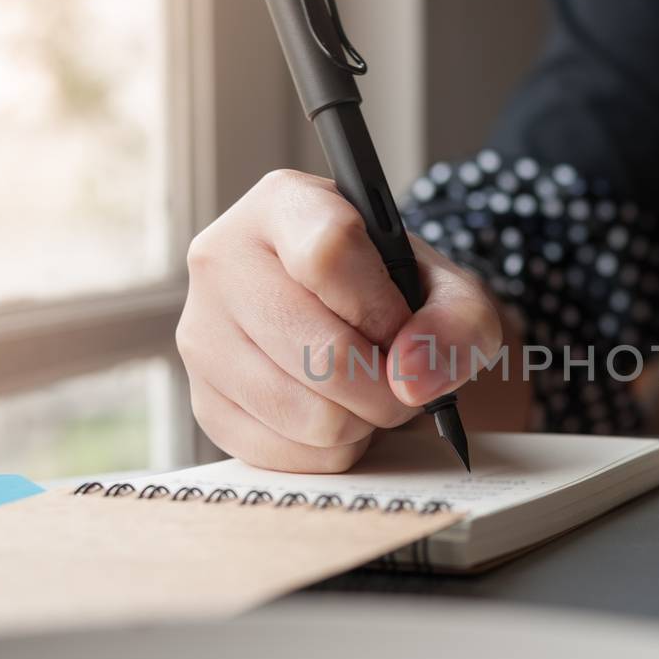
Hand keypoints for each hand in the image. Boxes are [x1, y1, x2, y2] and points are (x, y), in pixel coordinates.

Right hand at [177, 170, 503, 472]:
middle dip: (386, 384)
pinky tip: (333, 411)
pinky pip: (287, 454)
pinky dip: (332, 448)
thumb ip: (457, 321)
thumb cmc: (394, 293)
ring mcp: (201, 334)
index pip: (328, 252)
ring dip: (363, 421)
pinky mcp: (203, 401)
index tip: (402, 329)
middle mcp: (223, 260)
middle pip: (322, 351)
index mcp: (283, 204)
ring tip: (365, 389)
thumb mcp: (448, 289)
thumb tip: (412, 380)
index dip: (382, 308)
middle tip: (400, 377)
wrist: (351, 324)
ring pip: (308, 414)